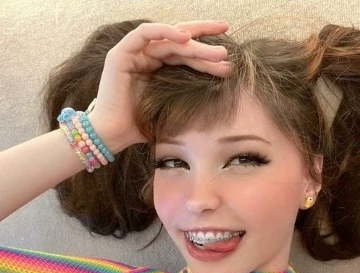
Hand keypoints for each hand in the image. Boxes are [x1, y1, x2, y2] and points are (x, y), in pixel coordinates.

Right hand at [88, 20, 231, 153]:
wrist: (115, 136)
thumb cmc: (140, 126)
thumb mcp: (171, 109)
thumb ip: (187, 99)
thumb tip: (218, 100)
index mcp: (158, 69)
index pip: (185, 55)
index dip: (206, 53)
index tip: (228, 59)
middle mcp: (147, 58)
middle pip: (180, 43)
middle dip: (205, 44)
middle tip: (227, 52)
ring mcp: (134, 54)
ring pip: (168, 40)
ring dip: (193, 44)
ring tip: (217, 54)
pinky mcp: (121, 53)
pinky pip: (144, 34)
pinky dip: (165, 32)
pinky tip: (185, 38)